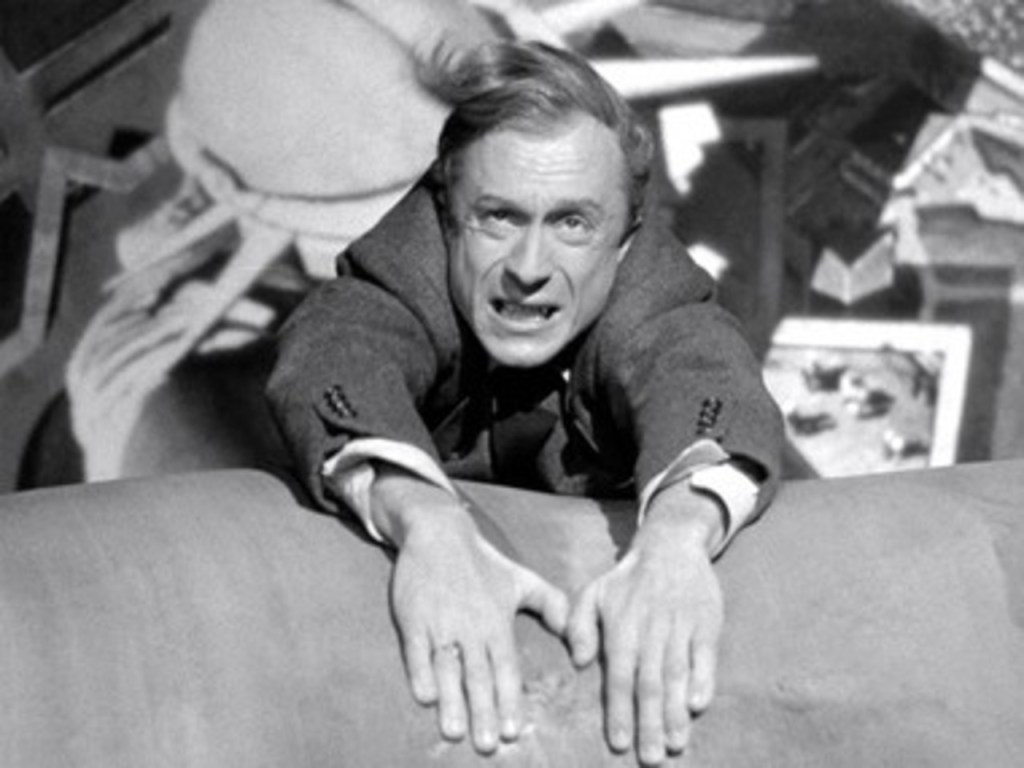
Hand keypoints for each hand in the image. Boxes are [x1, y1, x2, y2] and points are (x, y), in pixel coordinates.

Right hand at [372, 470, 568, 753]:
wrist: (439, 531)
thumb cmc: (483, 561)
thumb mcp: (522, 579)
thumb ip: (552, 606)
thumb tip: (576, 637)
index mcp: (497, 621)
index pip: (506, 667)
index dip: (509, 698)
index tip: (513, 730)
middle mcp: (471, 626)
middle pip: (477, 675)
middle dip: (483, 710)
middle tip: (487, 744)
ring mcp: (440, 623)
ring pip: (447, 668)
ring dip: (451, 700)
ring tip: (455, 731)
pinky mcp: (413, 619)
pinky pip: (416, 651)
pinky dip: (420, 673)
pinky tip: (425, 697)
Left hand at [566, 483, 724, 764]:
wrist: (670, 546)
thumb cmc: (626, 579)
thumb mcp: (593, 593)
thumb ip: (578, 626)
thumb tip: (576, 661)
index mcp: (621, 625)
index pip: (618, 675)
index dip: (619, 710)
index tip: (619, 744)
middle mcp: (650, 629)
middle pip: (649, 683)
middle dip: (649, 724)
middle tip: (650, 759)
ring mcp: (680, 626)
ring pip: (677, 675)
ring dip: (676, 713)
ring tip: (674, 745)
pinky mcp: (706, 624)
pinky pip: (705, 656)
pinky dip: (703, 681)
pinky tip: (698, 707)